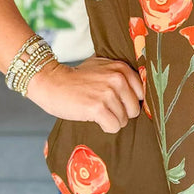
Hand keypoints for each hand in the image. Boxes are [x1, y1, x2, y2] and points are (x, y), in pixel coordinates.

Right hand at [25, 54, 144, 133]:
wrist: (52, 81)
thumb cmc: (76, 78)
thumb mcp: (102, 67)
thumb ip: (121, 75)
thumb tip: (140, 91)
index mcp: (121, 68)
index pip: (142, 93)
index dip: (130, 101)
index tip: (118, 102)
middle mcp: (117, 79)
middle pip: (134, 109)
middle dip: (121, 113)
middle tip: (105, 108)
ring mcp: (108, 94)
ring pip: (124, 120)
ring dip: (111, 120)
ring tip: (97, 111)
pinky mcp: (97, 108)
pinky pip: (114, 127)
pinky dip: (105, 127)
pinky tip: (95, 118)